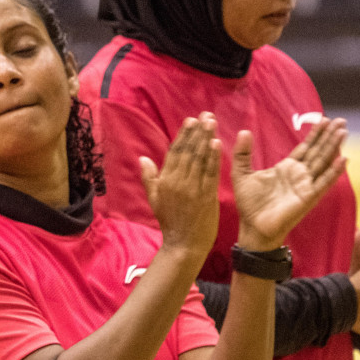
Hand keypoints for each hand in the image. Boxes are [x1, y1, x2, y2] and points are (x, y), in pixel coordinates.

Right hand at [140, 115, 221, 258]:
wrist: (183, 244)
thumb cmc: (170, 221)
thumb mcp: (154, 199)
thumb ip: (149, 177)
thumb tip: (142, 158)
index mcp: (165, 181)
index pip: (175, 153)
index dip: (183, 135)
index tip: (190, 120)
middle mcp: (178, 182)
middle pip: (189, 152)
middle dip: (197, 132)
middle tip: (205, 115)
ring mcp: (193, 189)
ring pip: (200, 159)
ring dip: (206, 139)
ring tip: (212, 123)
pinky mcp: (206, 196)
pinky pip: (210, 173)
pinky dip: (214, 158)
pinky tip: (217, 143)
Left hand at [231, 117, 347, 249]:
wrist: (253, 227)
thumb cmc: (249, 204)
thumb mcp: (241, 174)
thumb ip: (242, 154)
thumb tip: (244, 131)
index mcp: (286, 168)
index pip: (305, 147)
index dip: (314, 134)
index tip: (323, 118)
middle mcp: (299, 175)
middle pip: (318, 151)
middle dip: (329, 136)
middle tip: (341, 120)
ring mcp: (306, 185)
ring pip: (323, 162)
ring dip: (334, 147)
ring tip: (344, 132)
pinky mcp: (308, 197)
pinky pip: (323, 182)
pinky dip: (334, 172)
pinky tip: (344, 159)